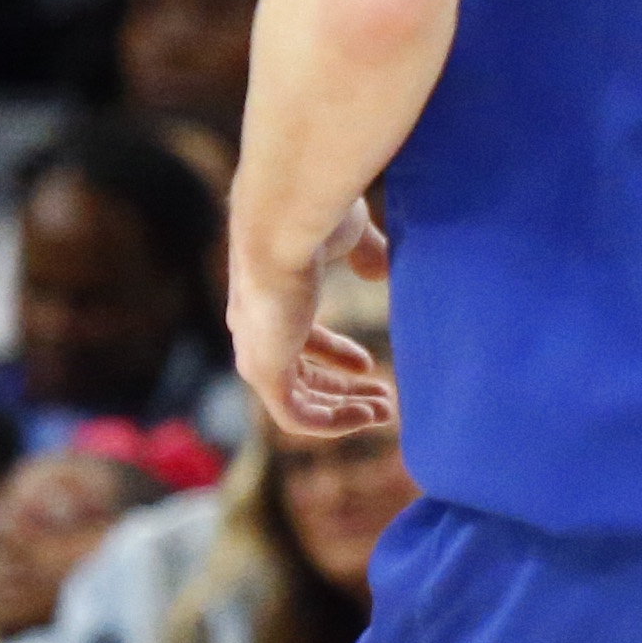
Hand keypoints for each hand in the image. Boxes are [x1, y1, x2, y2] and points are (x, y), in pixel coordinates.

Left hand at [230, 199, 393, 436]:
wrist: (284, 222)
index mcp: (271, 300)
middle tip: (384, 400)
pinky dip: (331, 423)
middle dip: (345, 392)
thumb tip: (382, 271)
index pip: (300, 340)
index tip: (368, 366)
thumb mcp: (350, 236)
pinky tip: (363, 418)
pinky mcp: (262, 371)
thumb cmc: (313, 219)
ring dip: (343, 412)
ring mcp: (256, 352)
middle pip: (302, 376)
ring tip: (383, 413)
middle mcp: (257, 331)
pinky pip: (294, 415)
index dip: (336, 356)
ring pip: (300, 400)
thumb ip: (367, 253)